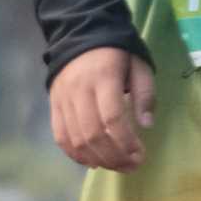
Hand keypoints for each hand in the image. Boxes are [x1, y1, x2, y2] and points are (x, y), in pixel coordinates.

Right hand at [50, 46, 155, 172]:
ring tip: (117, 166)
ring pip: (76, 139)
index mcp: (103, 77)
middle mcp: (79, 90)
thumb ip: (145, 94)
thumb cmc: (117, 52)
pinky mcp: (54, 106)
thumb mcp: (139, 65)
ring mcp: (63, 99)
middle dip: (114, 157)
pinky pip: (61, 137)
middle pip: (93, 134)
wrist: (81, 33)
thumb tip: (146, 125)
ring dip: (98, 160)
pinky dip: (76, 155)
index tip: (141, 155)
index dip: (126, 142)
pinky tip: (93, 163)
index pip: (112, 119)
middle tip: (132, 166)